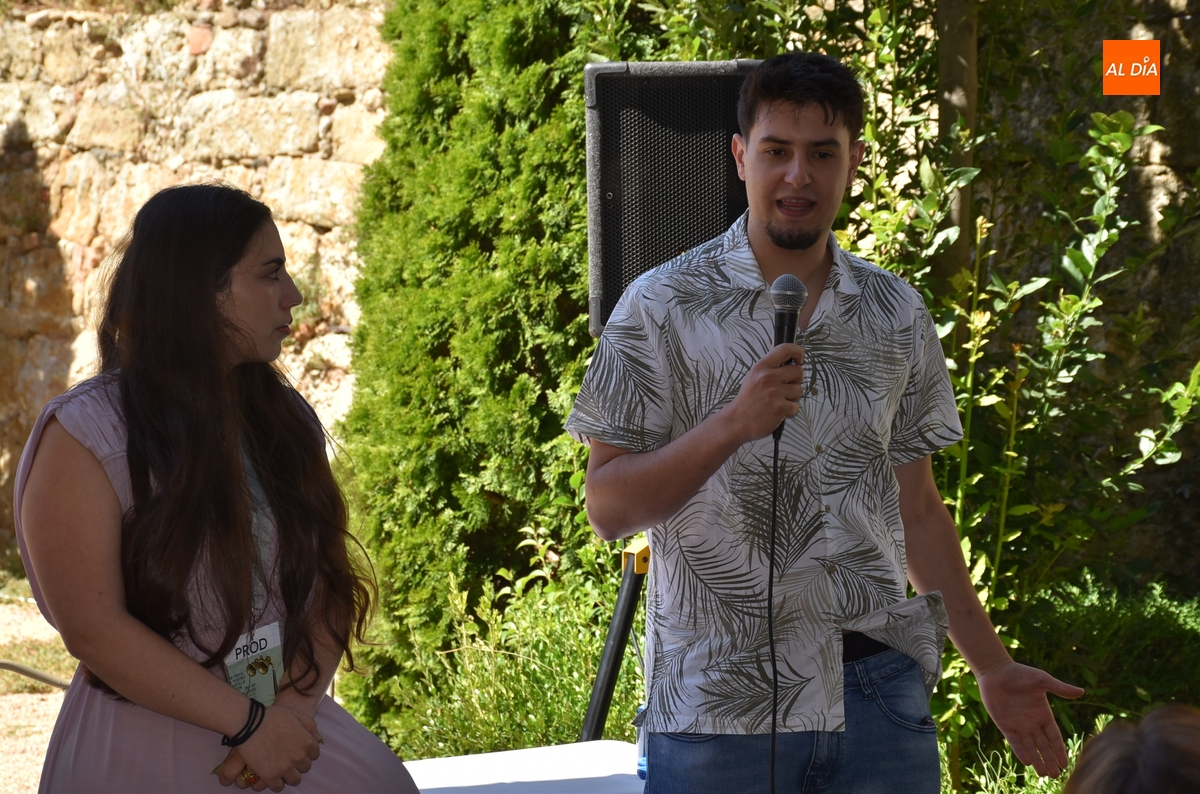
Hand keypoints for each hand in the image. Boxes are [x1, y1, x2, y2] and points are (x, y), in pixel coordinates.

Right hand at [216, 706, 320, 790]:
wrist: (249, 724)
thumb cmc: (272, 717)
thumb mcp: (296, 714)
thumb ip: (310, 725)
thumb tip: (316, 738)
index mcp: (307, 742)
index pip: (314, 755)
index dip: (305, 753)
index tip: (296, 751)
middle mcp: (299, 757)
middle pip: (305, 768)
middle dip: (298, 764)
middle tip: (287, 758)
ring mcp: (285, 768)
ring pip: (295, 780)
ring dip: (289, 775)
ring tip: (280, 769)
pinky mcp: (271, 776)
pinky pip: (279, 787)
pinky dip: (276, 783)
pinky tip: (271, 775)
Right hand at [727, 343, 805, 440]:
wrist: (737, 421)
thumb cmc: (746, 401)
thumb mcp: (753, 376)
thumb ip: (768, 365)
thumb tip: (778, 348)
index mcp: (761, 367)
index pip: (785, 349)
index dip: (797, 351)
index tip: (799, 358)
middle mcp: (768, 377)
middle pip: (798, 371)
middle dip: (796, 380)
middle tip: (786, 386)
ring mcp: (775, 392)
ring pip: (799, 390)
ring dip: (792, 397)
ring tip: (779, 401)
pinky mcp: (780, 407)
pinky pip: (796, 406)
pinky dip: (789, 411)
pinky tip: (778, 411)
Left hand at [977, 660, 1084, 777]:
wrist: (996, 671)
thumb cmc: (1020, 673)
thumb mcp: (1043, 681)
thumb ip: (1060, 689)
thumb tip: (1082, 691)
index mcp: (1044, 714)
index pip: (1054, 737)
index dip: (1059, 750)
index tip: (1065, 764)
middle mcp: (1032, 722)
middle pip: (1043, 746)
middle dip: (1049, 760)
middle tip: (1055, 776)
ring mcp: (1018, 725)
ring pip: (1030, 747)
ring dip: (1037, 760)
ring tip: (1043, 774)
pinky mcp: (1005, 725)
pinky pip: (1014, 742)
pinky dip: (1020, 752)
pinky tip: (1027, 762)